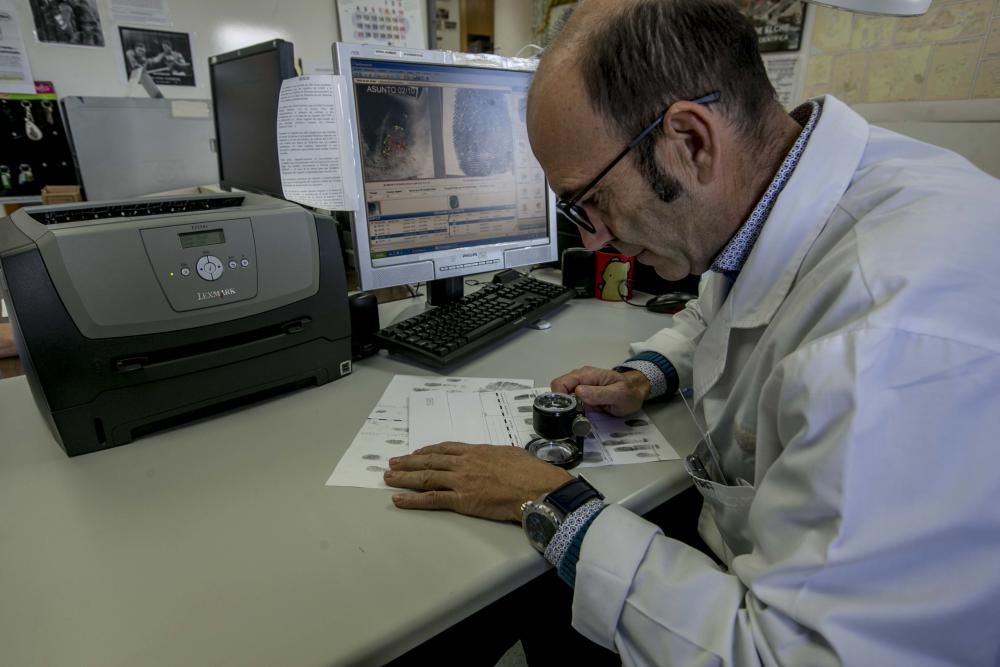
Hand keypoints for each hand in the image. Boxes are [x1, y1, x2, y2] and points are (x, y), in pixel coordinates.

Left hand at [384, 442, 571, 521]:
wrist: (536, 487)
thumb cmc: (530, 471)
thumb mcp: (511, 453)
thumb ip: (497, 456)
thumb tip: (497, 458)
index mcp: (476, 451)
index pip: (445, 449)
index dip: (428, 451)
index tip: (416, 453)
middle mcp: (463, 463)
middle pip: (429, 461)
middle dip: (408, 463)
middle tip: (393, 463)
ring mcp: (460, 481)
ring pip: (425, 478)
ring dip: (404, 478)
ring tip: (388, 478)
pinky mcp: (461, 499)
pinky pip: (431, 499)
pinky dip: (412, 500)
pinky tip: (399, 500)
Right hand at [551, 366, 649, 415]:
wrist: (636, 392)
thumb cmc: (629, 392)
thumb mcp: (618, 394)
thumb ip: (599, 393)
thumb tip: (578, 392)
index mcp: (586, 374)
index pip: (561, 383)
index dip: (559, 398)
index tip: (567, 411)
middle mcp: (580, 378)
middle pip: (558, 390)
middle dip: (562, 405)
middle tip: (574, 417)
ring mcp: (580, 386)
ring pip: (563, 397)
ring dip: (567, 409)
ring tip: (579, 418)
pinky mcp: (582, 395)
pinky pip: (570, 402)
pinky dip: (572, 410)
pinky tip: (581, 416)